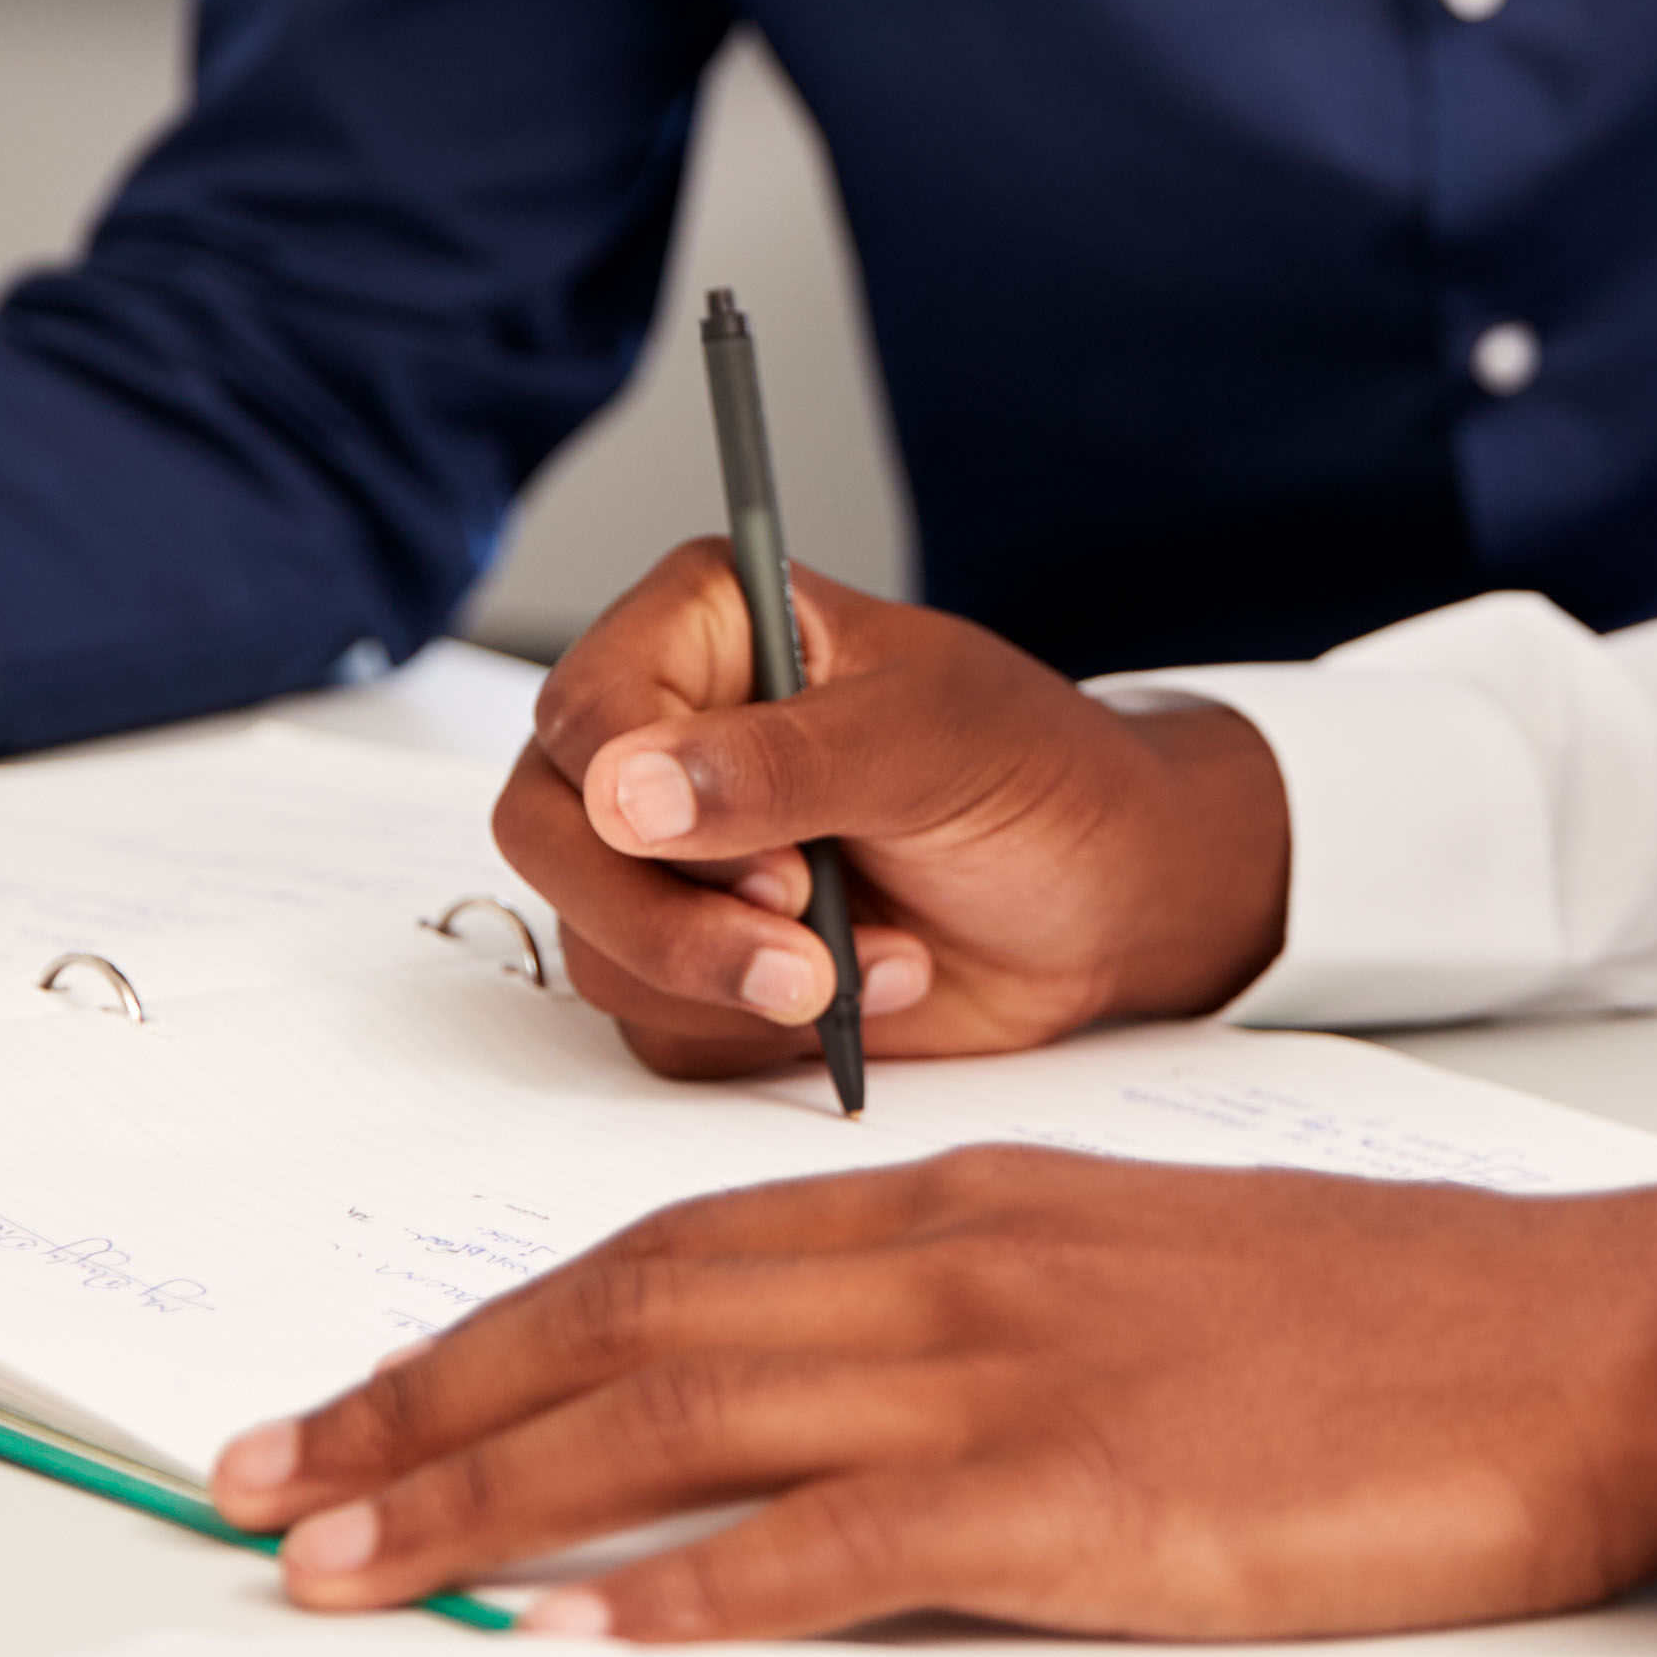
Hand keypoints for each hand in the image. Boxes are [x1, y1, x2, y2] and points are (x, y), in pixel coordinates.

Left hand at [210, 1149, 1656, 1639]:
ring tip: (347, 1559)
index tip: (360, 1397)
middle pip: (628, 1320)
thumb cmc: (1389, 1323)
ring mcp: (1014, 1374)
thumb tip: (826, 1398)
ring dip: (491, 1491)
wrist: (1579, 1338)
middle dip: (424, 1406)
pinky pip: (838, 1544)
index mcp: (975, 1201)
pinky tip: (586, 1631)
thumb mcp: (1151, 1268)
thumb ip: (981, 1310)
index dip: (489, 1325)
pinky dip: (694, 1590)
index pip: (670, 1247)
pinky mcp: (1083, 1495)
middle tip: (268, 1483)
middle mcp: (961, 1261)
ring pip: (683, 1414)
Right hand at [497, 547, 1290, 1081]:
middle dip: (670, 920)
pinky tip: (871, 985)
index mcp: (705, 625)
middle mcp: (662, 734)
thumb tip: (623, 791)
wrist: (1106, 900)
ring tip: (873, 960)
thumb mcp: (931, 741)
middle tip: (801, 950)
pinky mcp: (693, 959)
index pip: (586, 709)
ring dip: (733, 981)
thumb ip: (781, 760)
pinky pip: (655, 1022)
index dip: (641, 800)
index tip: (768, 862)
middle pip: (550, 835)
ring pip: (596, 943)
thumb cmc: (1038, 777)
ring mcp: (670, 854)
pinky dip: (763, 1031)